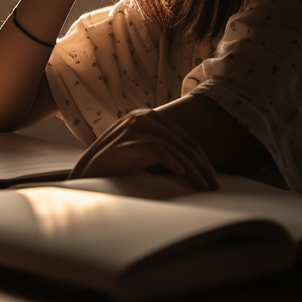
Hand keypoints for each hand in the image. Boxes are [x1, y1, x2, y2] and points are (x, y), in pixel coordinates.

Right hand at [70, 106, 218, 190]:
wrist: (88, 172)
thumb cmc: (118, 165)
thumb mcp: (144, 152)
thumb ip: (165, 148)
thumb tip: (199, 165)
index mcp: (148, 117)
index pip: (184, 138)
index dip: (201, 159)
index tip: (212, 178)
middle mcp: (141, 117)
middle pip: (182, 141)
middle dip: (201, 165)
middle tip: (212, 185)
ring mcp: (132, 126)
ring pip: (172, 145)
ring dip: (190, 167)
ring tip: (200, 185)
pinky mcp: (125, 139)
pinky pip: (155, 148)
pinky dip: (171, 160)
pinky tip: (181, 173)